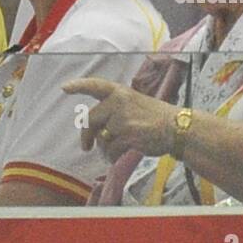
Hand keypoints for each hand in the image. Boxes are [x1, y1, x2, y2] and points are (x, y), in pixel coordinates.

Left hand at [63, 76, 177, 163]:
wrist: (177, 127)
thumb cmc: (155, 118)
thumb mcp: (134, 103)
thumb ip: (114, 110)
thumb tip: (95, 130)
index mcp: (119, 92)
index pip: (95, 85)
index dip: (79, 86)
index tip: (64, 88)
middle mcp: (119, 102)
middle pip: (90, 120)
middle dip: (86, 136)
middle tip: (86, 147)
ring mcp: (122, 118)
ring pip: (101, 138)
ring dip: (105, 149)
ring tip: (115, 151)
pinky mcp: (128, 135)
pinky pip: (111, 150)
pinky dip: (113, 157)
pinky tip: (121, 155)